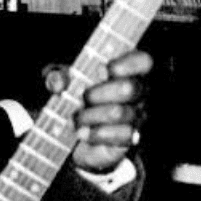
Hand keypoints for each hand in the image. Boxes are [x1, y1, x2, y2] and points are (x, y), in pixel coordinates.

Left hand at [66, 49, 151, 173]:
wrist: (77, 136)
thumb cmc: (76, 101)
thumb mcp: (63, 83)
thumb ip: (57, 77)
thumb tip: (58, 81)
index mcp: (128, 72)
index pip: (142, 61)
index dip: (125, 64)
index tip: (100, 70)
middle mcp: (139, 93)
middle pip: (129, 88)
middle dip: (98, 92)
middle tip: (82, 98)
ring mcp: (137, 116)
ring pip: (119, 112)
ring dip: (91, 115)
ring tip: (75, 119)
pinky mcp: (130, 138)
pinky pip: (120, 135)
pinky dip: (96, 134)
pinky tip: (83, 133)